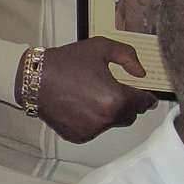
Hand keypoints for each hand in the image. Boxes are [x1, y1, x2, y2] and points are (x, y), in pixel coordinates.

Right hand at [37, 38, 157, 142]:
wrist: (35, 78)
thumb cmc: (66, 63)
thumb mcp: (101, 47)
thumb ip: (127, 56)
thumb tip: (140, 72)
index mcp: (116, 98)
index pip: (143, 103)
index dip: (147, 99)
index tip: (149, 99)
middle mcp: (106, 118)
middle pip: (129, 116)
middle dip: (128, 105)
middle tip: (118, 93)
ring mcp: (92, 130)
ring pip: (112, 124)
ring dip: (110, 113)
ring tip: (93, 95)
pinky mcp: (79, 136)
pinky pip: (95, 130)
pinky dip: (93, 121)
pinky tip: (82, 105)